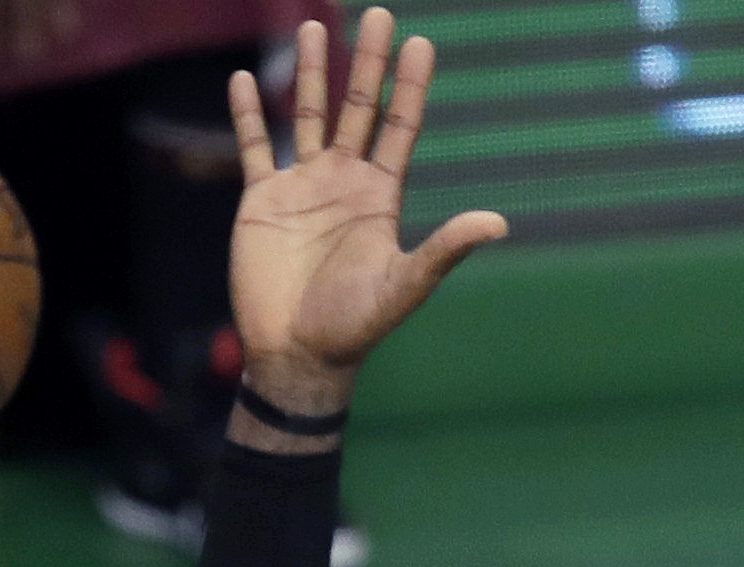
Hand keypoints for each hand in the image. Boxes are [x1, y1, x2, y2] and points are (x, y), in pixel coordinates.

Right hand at [226, 9, 506, 415]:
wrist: (297, 355)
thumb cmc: (354, 326)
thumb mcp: (405, 285)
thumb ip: (446, 250)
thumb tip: (499, 223)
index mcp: (380, 196)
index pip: (399, 128)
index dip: (410, 87)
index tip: (421, 43)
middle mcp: (344, 183)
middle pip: (359, 109)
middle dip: (368, 63)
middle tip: (379, 15)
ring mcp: (303, 188)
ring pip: (309, 117)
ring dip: (312, 73)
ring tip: (314, 25)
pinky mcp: (262, 202)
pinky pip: (255, 148)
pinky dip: (248, 115)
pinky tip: (243, 80)